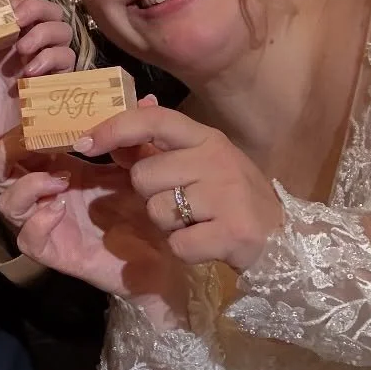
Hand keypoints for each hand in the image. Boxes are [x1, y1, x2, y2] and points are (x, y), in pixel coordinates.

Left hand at [0, 0, 75, 183]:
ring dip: (44, 33)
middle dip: (36, 9)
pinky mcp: (54, 86)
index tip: (3, 7)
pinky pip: (67, 60)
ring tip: (22, 50)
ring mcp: (40, 66)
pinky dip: (52, 59)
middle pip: (47, 12)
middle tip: (18, 22)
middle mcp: (22, 49)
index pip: (17, 5)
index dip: (15, 0)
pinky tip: (30, 74)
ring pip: (62, 31)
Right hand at [0, 126, 185, 312]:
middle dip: (8, 151)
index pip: (24, 144)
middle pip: (1, 170)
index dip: (23, 128)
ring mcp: (47, 224)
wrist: (165, 257)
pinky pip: (27, 239)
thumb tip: (147, 99)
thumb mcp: (141, 168)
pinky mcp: (55, 253)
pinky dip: (37, 221)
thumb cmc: (148, 210)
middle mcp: (47, 194)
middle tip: (33, 141)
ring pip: (6, 203)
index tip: (42, 114)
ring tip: (58, 181)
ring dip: (25, 186)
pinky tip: (60, 209)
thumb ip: (138, 136)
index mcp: (61, 169)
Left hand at [76, 106, 284, 272]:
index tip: (84, 143)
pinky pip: (178, 243)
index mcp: (206, 138)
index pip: (153, 119)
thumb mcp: (202, 164)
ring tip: (199, 222)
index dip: (114, 128)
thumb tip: (120, 128)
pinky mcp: (233, 231)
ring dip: (169, 225)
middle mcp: (217, 158)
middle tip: (183, 204)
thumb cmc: (234, 200)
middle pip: (143, 176)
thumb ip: (163, 148)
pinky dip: (186, 250)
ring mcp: (227, 193)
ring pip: (157, 211)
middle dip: (150, 196)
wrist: (286, 241)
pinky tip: (207, 243)